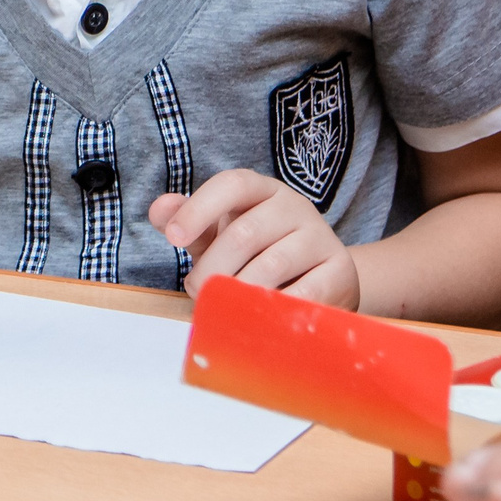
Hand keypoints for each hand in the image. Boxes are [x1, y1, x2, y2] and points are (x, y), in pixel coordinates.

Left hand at [153, 169, 359, 308]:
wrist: (322, 279)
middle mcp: (295, 207)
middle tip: (198, 291)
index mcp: (263, 190)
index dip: (199, 208)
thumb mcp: (218, 234)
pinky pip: (301, 293)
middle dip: (212, 269)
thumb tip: (159, 209)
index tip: (172, 238)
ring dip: (238, 292)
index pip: (232, 184)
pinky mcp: (340, 271)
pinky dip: (272, 309)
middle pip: (244, 233)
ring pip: (271, 265)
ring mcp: (321, 237)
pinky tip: (258, 316)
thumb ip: (187, 222)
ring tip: (224, 305)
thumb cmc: (257, 254)